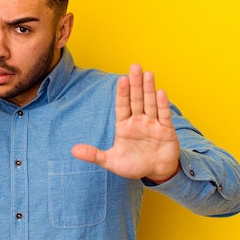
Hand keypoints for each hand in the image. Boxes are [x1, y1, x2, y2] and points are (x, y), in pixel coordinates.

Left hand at [72, 64, 179, 182]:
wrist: (156, 173)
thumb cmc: (134, 165)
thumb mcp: (111, 161)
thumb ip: (94, 155)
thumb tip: (73, 150)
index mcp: (124, 125)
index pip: (122, 106)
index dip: (122, 93)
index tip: (121, 79)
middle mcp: (138, 121)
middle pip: (136, 100)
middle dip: (136, 84)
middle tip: (135, 67)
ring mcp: (153, 124)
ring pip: (150, 103)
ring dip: (149, 89)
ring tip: (148, 73)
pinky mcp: (166, 130)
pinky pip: (163, 116)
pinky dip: (162, 105)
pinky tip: (161, 92)